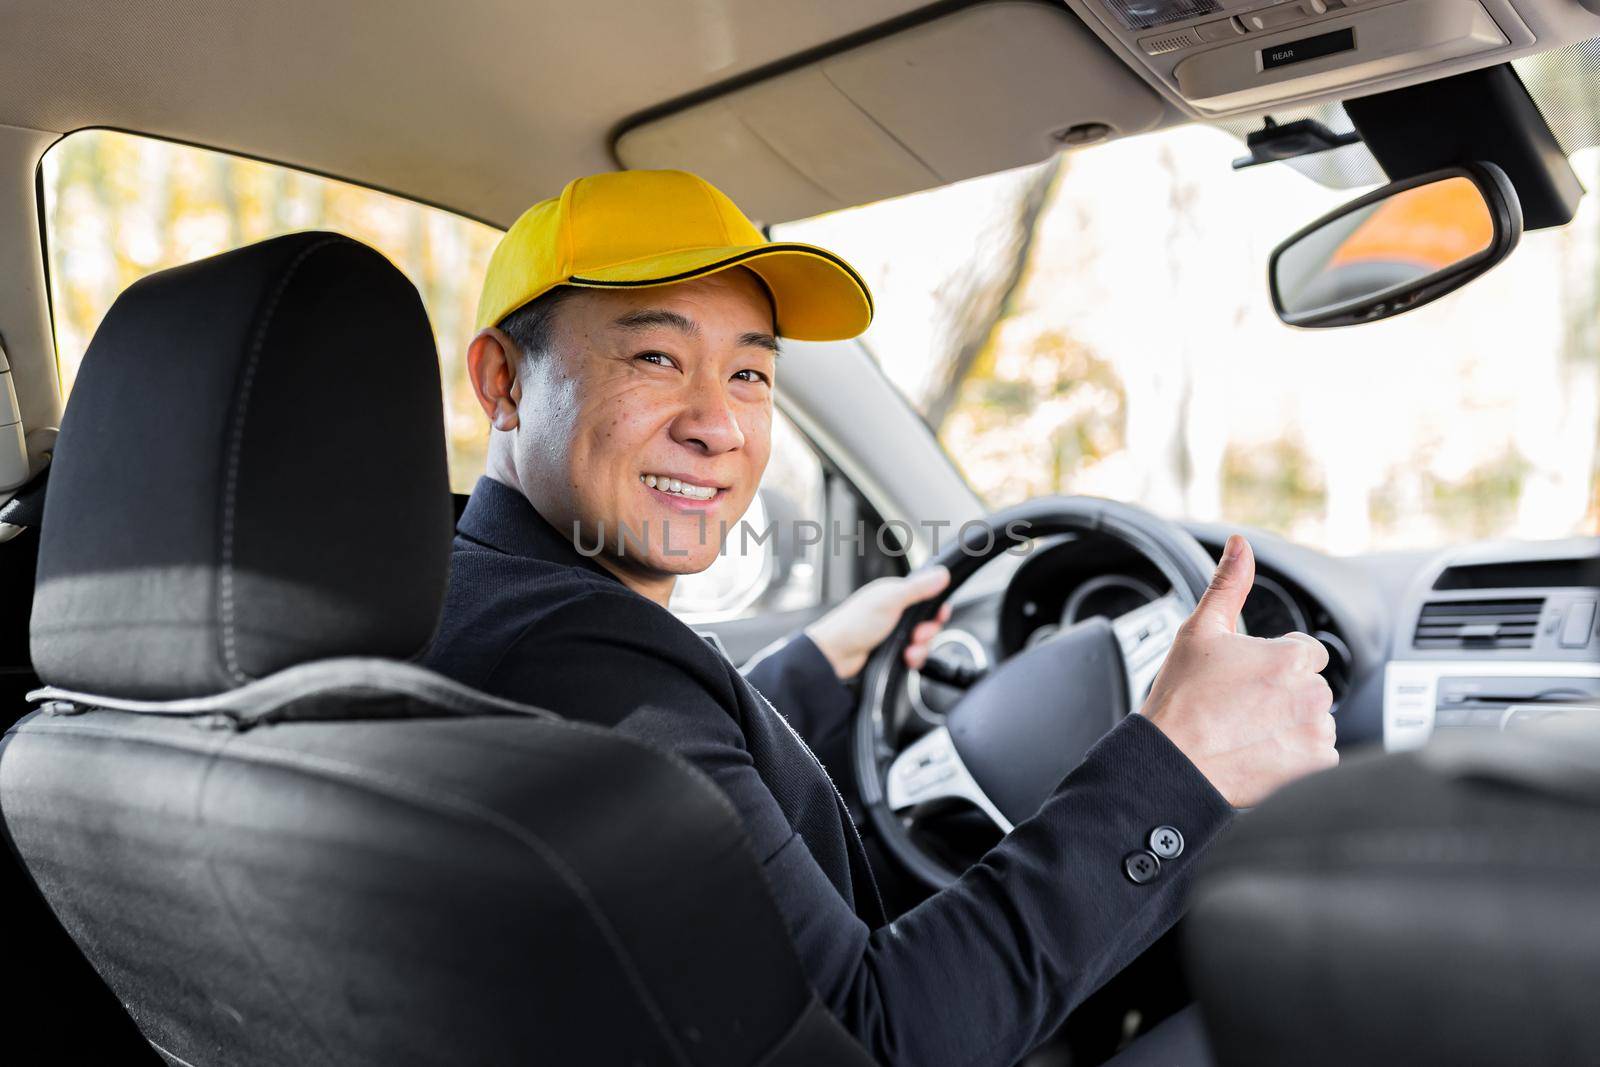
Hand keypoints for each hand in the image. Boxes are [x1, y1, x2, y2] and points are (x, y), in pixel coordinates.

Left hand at [804, 566, 952, 680]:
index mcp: (894, 594)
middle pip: (928, 621)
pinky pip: (914, 655)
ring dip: (920, 648)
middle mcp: (895, 612)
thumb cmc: (853, 624)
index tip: (939, 615)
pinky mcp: (892, 650)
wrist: (834, 656)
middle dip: (927, 631)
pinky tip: (905, 658)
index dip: (936, 608)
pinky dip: (913, 658)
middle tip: (917, 635)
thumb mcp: (890, 601)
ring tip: (908, 650)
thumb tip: (941, 573)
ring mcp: (893, 632)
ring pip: (923, 640)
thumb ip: (918, 588)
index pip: (927, 597)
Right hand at [1138, 535, 1336, 807]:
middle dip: (1285, 695)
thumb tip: (1240, 544)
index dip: (1275, 665)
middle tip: (1241, 708)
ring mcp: (1316, 731)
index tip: (1247, 682)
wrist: (1171, 763)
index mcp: (1289, 657)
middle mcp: (1311, 693)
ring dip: (1292, 724)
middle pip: (1312, 686)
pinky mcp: (1316, 765)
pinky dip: (1296, 755)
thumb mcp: (1199, 632)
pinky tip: (1261, 752)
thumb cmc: (1180, 699)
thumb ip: (1229, 584)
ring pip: (1316, 719)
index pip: (1307, 652)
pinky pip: (1320, 754)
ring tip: (1248, 732)